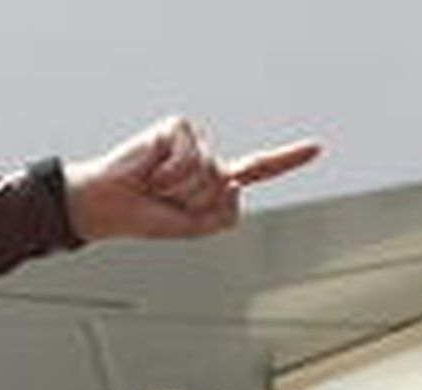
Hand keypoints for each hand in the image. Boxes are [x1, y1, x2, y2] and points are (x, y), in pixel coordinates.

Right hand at [65, 117, 320, 245]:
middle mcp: (208, 157)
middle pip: (225, 185)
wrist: (106, 206)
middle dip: (195, 202)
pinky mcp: (177, 128)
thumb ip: (222, 216)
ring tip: (155, 187)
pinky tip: (150, 172)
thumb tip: (235, 184)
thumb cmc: (143, 216)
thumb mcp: (190, 228)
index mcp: (214, 181)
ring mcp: (194, 140)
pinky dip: (169, 174)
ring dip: (180, 190)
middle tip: (164, 200)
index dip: (286, 160)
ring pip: (209, 173)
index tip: (315, 148)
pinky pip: (190, 158)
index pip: (257, 170)